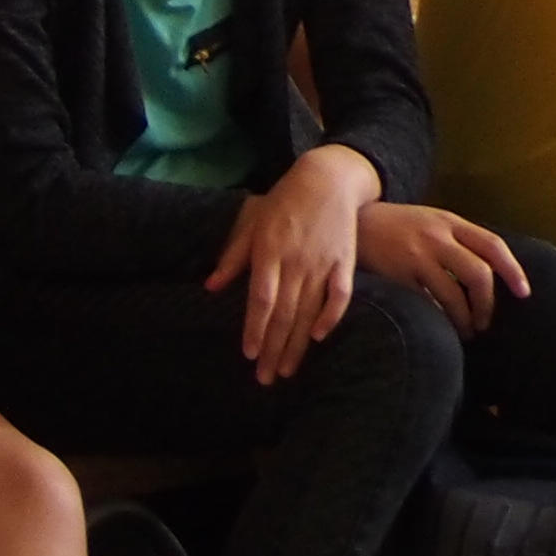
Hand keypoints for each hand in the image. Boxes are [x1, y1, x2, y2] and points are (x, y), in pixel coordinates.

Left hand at [209, 152, 370, 383]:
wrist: (329, 177)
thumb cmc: (284, 201)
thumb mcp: (253, 222)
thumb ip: (233, 257)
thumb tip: (211, 288)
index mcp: (270, 252)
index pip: (262, 299)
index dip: (255, 328)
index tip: (248, 354)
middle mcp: (296, 261)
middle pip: (284, 313)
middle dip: (273, 348)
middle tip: (265, 378)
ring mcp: (323, 262)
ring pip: (309, 311)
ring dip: (297, 343)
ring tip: (286, 370)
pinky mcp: (344, 261)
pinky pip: (340, 294)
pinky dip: (332, 316)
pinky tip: (320, 336)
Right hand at [356, 202, 529, 332]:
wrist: (356, 222)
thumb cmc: (400, 227)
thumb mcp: (433, 221)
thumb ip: (459, 240)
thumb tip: (490, 270)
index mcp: (452, 222)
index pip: (493, 245)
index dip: (513, 270)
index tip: (524, 293)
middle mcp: (438, 237)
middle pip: (478, 274)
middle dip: (487, 304)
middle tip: (485, 322)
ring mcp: (417, 256)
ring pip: (453, 295)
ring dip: (464, 319)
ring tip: (465, 331)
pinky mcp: (397, 276)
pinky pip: (425, 304)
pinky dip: (438, 318)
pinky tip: (439, 327)